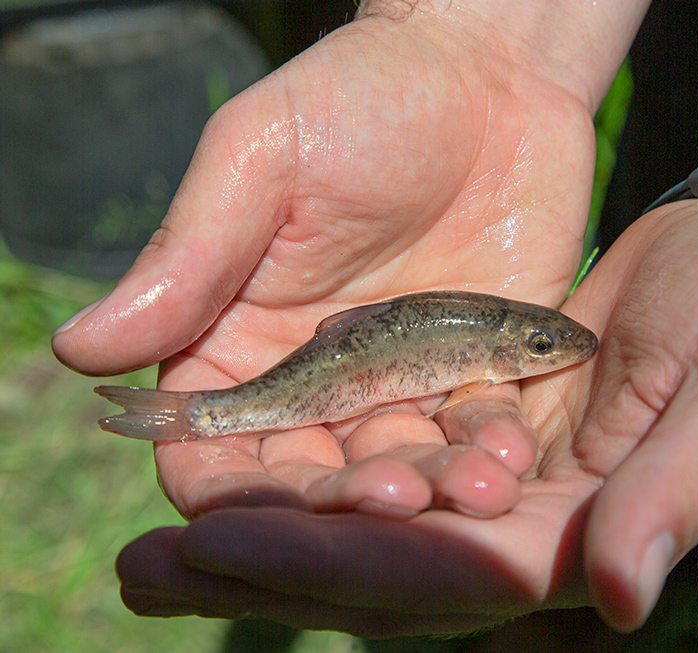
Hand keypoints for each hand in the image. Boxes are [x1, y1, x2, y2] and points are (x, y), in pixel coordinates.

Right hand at [52, 6, 613, 517]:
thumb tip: (77, 352)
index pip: (217, 445)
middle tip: (393, 497)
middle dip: (349, 501)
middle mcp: (324, 375)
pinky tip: (509, 455)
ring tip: (470, 487)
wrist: (486, 74)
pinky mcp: (482, 366)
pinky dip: (493, 449)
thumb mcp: (258, 163)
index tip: (258, 513)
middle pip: (318, 475)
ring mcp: (407, 378)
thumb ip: (186, 260)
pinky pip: (483, 427)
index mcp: (245, 338)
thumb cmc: (357, 100)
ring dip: (433, 488)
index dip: (228, 492)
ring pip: (407, 466)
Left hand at [114, 195, 697, 635]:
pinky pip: (381, 460)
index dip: (341, 565)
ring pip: (368, 526)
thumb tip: (621, 593)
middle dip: (270, 574)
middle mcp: (529, 523)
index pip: (451, 573)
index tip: (226, 544)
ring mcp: (499, 479)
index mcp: (587, 532)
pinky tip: (237, 463)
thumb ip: (686, 489)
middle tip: (148, 573)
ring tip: (161, 538)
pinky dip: (308, 471)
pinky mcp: (480, 426)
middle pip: (385, 569)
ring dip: (268, 531)